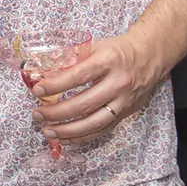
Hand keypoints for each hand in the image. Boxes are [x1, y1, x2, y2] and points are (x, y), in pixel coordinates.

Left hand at [28, 33, 166, 143]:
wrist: (149, 57)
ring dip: (68, 130)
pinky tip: (66, 138)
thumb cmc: (117, 51)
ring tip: (48, 131)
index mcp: (108, 61)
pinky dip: (83, 137)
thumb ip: (71, 59)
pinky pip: (103, 130)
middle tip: (38, 114)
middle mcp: (118, 83)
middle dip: (57, 112)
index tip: (37, 90)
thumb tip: (43, 73)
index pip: (78, 76)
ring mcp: (124, 101)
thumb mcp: (95, 47)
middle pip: (84, 104)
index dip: (55, 85)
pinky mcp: (126, 114)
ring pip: (94, 122)